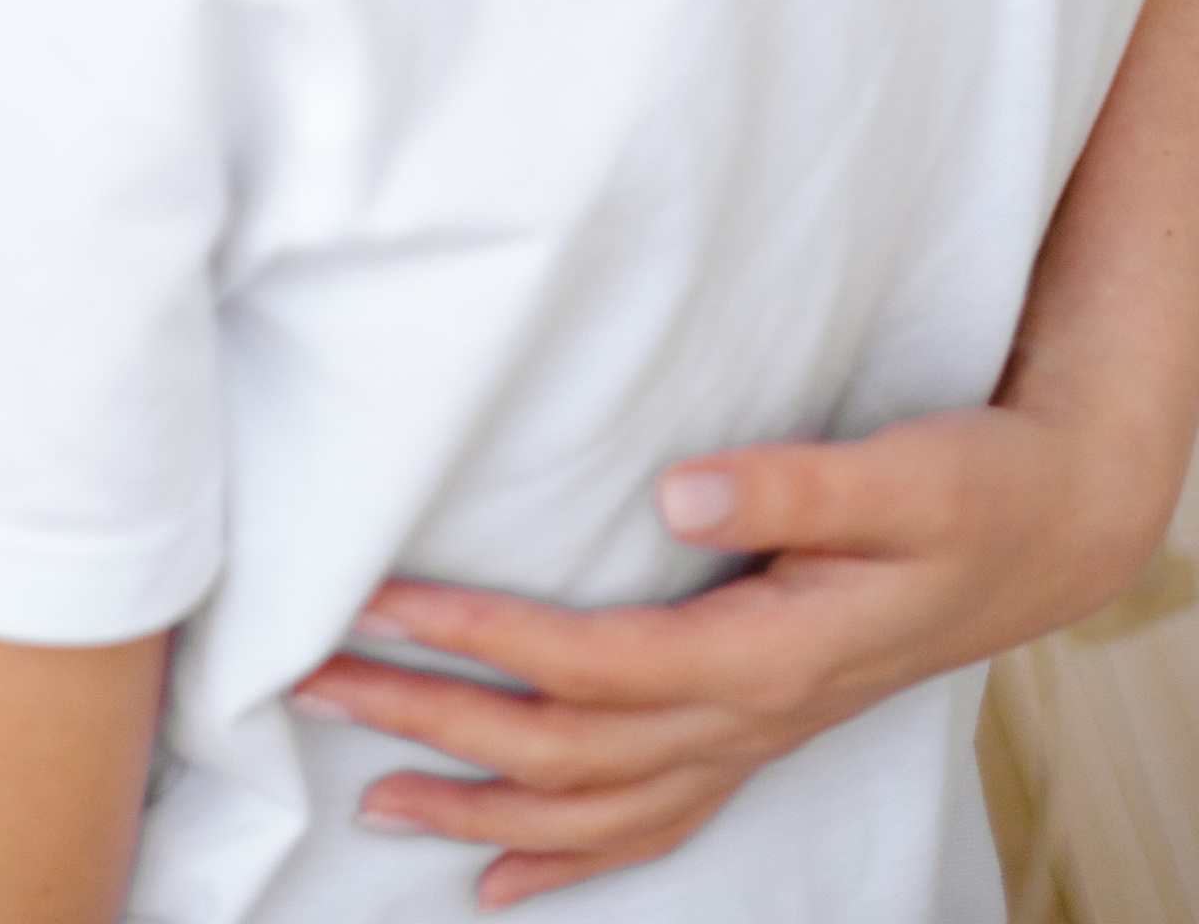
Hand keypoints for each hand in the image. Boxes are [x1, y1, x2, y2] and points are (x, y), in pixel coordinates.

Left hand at [293, 403, 1153, 907]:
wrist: (1039, 538)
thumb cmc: (969, 491)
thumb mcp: (899, 476)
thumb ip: (791, 486)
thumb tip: (678, 490)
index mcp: (765, 653)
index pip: (589, 665)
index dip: (479, 639)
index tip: (379, 602)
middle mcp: (746, 717)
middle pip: (563, 749)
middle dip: (433, 721)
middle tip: (315, 682)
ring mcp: (749, 740)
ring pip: (594, 807)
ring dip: (477, 802)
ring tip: (371, 795)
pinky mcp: (754, 734)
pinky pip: (649, 826)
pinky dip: (564, 860)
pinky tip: (494, 878)